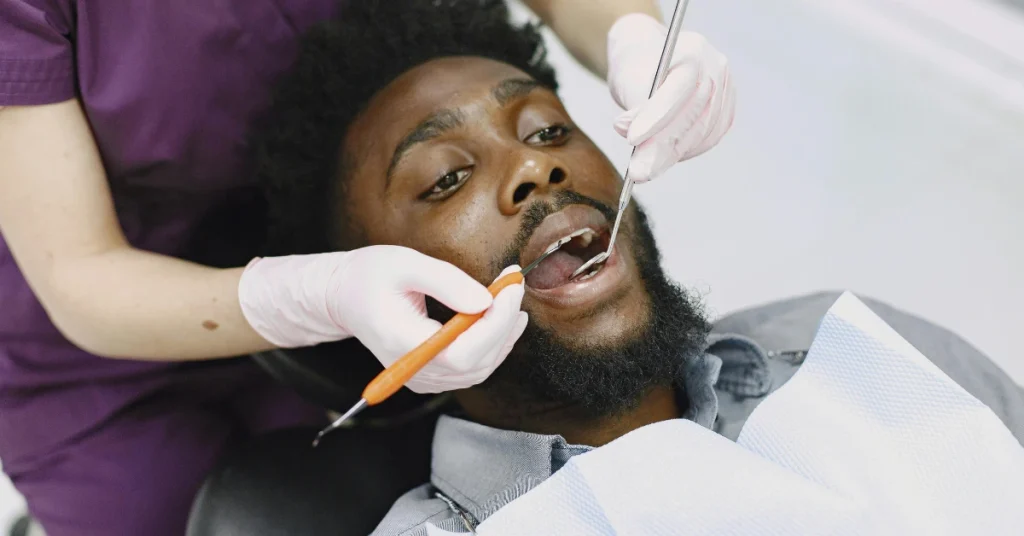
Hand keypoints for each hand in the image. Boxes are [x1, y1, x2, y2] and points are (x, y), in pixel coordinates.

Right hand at [238, 246, 526, 392]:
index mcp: (402, 342)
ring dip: (503, 335)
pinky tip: (499, 317)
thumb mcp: (406, 264)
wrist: (343, 297)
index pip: (462, 352)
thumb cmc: (368, 276)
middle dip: (505, 324)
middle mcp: (412, 369)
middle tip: (515, 284)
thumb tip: (487, 301)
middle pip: (475, 364)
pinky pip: (470, 370)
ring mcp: (420, 378)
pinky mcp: (428, 376)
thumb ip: (447, 282)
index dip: (496, 324)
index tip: (511, 287)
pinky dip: (491, 345)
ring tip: (511, 298)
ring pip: (478, 370)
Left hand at [607, 13, 735, 182]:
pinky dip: (686, 151)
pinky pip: (709, 138)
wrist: (653, 53)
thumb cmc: (637, 64)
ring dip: (673, 154)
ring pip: (703, 132)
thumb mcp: (627, 80)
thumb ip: (635, 109)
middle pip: (694, 116)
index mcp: (693, 50)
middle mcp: (716, 67)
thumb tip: (637, 142)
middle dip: (662, 148)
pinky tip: (665, 158)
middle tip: (638, 172)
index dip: (656, 118)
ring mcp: (725, 88)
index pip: (678, 90)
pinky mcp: (725, 108)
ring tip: (645, 166)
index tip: (632, 139)